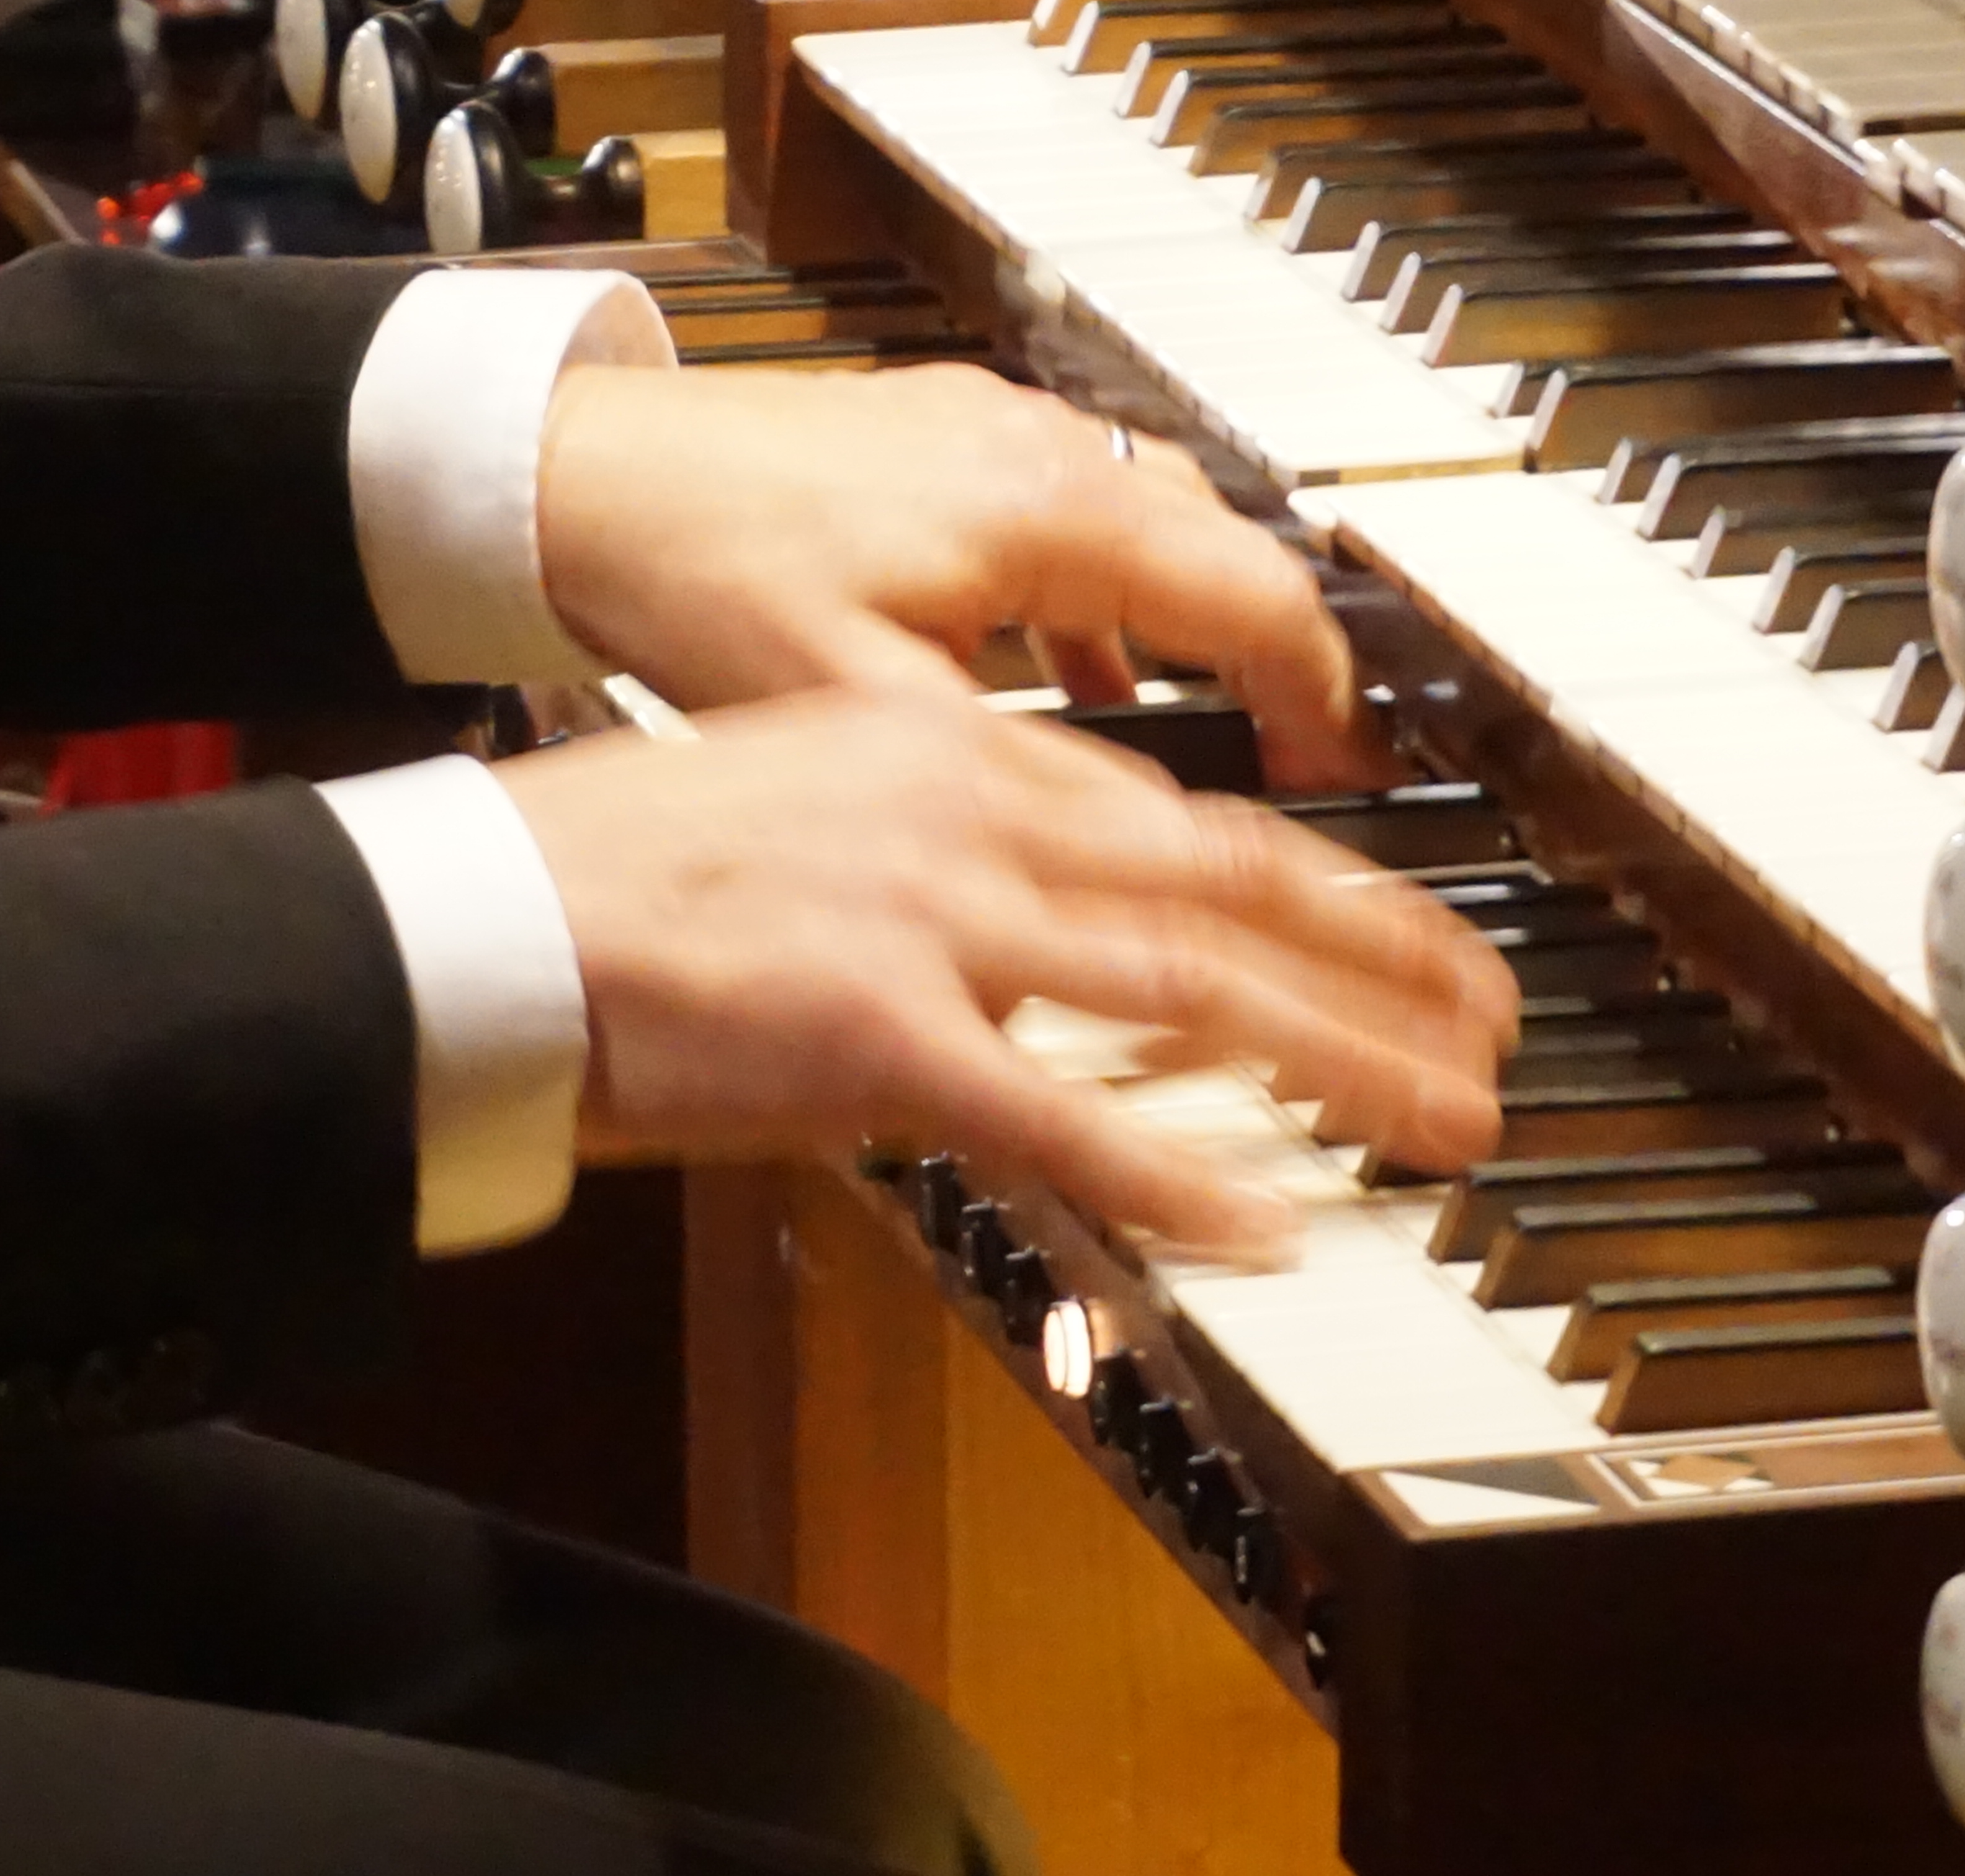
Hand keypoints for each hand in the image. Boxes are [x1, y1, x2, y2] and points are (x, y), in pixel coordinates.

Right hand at [495, 690, 1514, 1258]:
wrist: (479, 910)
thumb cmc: (613, 867)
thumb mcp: (803, 797)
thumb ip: (941, 847)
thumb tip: (1039, 921)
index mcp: (944, 746)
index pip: (1174, 815)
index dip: (1307, 880)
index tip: (1391, 925)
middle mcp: (963, 811)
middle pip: (1225, 884)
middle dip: (1380, 956)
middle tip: (1485, 1016)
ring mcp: (929, 919)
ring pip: (1186, 989)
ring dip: (1333, 1058)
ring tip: (1438, 1116)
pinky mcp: (876, 1032)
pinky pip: (1060, 1113)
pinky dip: (1172, 1170)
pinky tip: (1261, 1218)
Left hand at [534, 363, 1394, 793]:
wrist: (584, 470)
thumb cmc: (700, 567)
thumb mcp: (868, 705)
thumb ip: (1009, 768)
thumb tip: (1115, 851)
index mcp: (1054, 512)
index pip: (1258, 597)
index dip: (1321, 698)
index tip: (1346, 770)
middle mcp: (1047, 451)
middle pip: (1233, 549)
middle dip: (1283, 660)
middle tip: (1306, 757)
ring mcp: (1000, 430)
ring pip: (1161, 522)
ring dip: (1195, 621)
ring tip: (1209, 724)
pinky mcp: (949, 437)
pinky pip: (1082, 510)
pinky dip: (1110, 594)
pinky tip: (1078, 671)